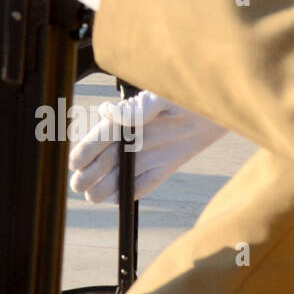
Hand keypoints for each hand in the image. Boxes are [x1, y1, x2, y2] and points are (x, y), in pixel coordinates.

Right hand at [68, 90, 226, 203]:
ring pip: (124, 172)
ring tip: (92, 198)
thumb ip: (138, 109)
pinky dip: (135, 190)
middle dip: (91, 172)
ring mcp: (151, 151)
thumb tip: (107, 113)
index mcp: (130, 117)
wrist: (220, 105)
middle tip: (78, 186)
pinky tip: (120, 200)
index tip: (73, 163)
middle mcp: (136, 136)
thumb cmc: (189, 94)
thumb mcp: (163, 98)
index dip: (86, 150)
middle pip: (108, 157)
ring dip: (108, 185)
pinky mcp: (168, 164)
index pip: (102, 135)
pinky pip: (148, 180)